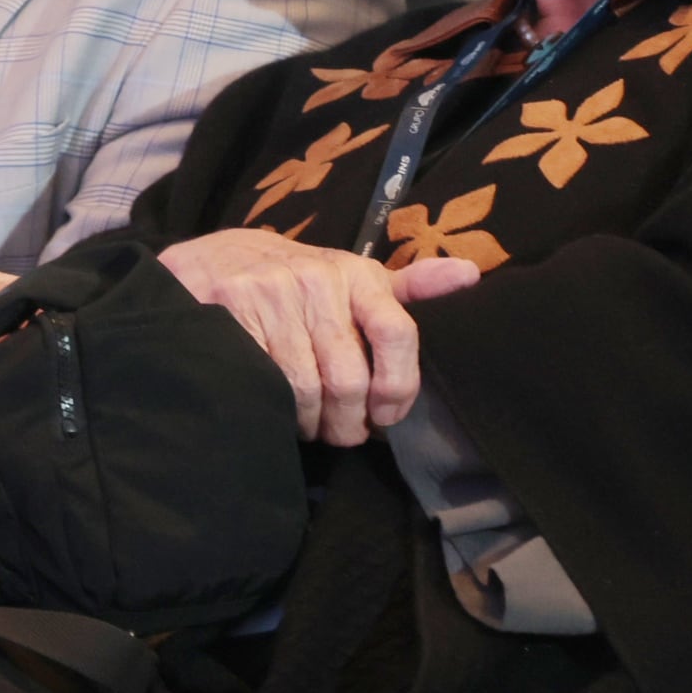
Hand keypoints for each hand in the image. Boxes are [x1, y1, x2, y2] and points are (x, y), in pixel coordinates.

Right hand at [158, 228, 481, 443]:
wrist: (221, 261)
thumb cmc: (304, 282)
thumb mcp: (357, 280)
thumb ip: (412, 287)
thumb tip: (470, 275)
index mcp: (359, 275)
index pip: (397, 332)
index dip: (398, 387)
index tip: (387, 414)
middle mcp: (318, 280)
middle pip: (350, 380)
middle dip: (351, 423)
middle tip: (346, 431)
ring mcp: (273, 296)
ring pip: (309, 392)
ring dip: (313, 424)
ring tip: (313, 423)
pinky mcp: (233, 315)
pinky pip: (268, 387)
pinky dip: (279, 412)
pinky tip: (282, 409)